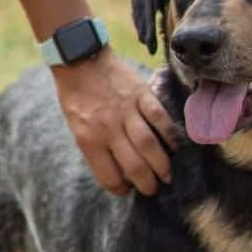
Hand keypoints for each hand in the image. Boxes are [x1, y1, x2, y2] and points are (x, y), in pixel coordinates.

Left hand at [53, 47, 176, 194]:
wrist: (80, 60)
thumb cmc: (77, 97)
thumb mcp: (76, 127)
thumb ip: (95, 148)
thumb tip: (118, 170)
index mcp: (88, 139)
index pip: (108, 175)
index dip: (121, 189)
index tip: (128, 190)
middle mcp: (108, 128)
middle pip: (134, 165)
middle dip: (147, 184)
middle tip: (154, 189)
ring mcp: (127, 111)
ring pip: (150, 146)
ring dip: (162, 165)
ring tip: (168, 176)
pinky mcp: (141, 94)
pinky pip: (160, 119)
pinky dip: (170, 135)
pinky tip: (175, 147)